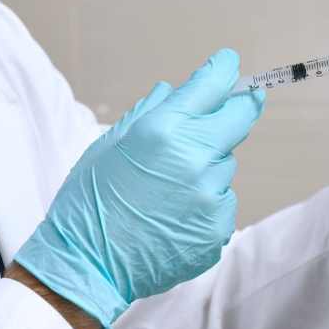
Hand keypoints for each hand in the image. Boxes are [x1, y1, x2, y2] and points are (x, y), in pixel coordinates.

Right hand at [15, 49, 264, 328]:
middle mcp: (195, 159)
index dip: (225, 69)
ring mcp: (210, 196)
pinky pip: (223, 200)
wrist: (87, 264)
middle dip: (238, 106)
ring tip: (170, 187)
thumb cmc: (90, 201)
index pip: (214, 85)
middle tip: (232, 106)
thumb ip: (151, 112)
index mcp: (164, 131)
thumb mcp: (110, 144)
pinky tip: (175, 213)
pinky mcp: (218, 228)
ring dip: (208, 164)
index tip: (229, 64)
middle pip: (241, 118)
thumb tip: (176, 90)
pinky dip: (206, 200)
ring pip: (226, 164)